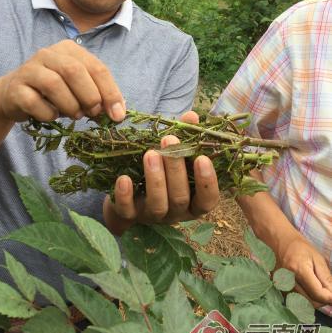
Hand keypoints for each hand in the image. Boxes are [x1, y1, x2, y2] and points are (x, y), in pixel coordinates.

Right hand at [0, 40, 124, 122]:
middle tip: (93, 113)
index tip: (118, 115)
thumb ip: (98, 95)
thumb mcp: (78, 89)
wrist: (13, 95)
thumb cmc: (52, 92)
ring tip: (74, 115)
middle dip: (90, 96)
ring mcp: (29, 69)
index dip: (110, 92)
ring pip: (54, 84)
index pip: (96, 67)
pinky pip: (34, 102)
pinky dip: (48, 114)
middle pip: (74, 71)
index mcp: (69, 49)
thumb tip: (118, 113)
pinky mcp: (15, 88)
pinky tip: (52, 116)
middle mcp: (48, 54)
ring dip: (70, 106)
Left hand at [103, 111, 218, 234]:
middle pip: (181, 198)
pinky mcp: (129, 215)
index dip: (208, 182)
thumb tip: (193, 117)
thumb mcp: (174, 155)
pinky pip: (127, 210)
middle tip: (169, 140)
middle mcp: (176, 212)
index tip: (202, 158)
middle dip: (176, 169)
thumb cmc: (162, 172)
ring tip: (150, 154)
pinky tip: (124, 178)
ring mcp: (152, 216)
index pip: (208, 199)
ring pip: (158, 204)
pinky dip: (125, 195)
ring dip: (156, 179)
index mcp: (193, 201)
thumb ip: (185, 138)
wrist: (129, 197)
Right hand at [276, 235, 331, 306]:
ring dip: (314, 300)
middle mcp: (288, 281)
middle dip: (323, 300)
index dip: (330, 297)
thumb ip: (326, 277)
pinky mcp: (279, 288)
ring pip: (303, 304)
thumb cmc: (299, 246)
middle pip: (311, 302)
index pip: (318, 294)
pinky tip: (307, 289)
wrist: (278, 240)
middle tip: (327, 290)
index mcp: (298, 270)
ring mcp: (281, 286)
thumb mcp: (317, 258)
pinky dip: (304, 299)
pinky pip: (295, 301)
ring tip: (317, 288)